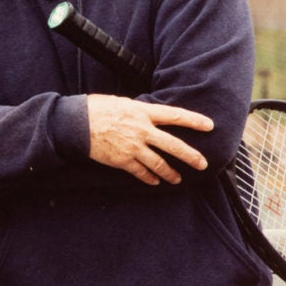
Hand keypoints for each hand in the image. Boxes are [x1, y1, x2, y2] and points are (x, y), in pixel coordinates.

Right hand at [86, 94, 213, 185]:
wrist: (76, 123)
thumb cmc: (97, 108)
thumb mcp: (122, 103)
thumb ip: (140, 112)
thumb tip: (151, 116)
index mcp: (142, 112)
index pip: (174, 115)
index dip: (194, 121)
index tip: (209, 126)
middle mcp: (142, 130)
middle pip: (173, 145)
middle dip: (191, 156)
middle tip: (203, 164)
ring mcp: (133, 147)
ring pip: (159, 164)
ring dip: (170, 173)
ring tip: (177, 179)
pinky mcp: (122, 160)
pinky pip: (141, 172)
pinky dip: (149, 178)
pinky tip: (154, 182)